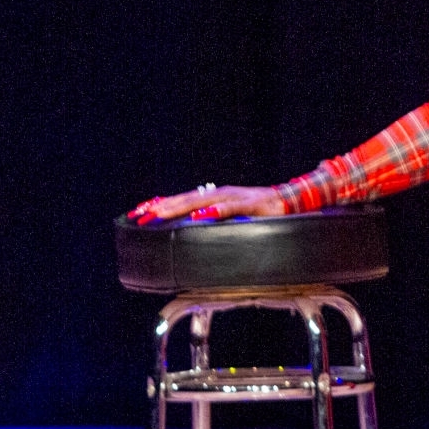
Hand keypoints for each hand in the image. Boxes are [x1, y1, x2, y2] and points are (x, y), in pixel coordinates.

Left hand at [129, 184, 283, 224]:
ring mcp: (235, 197)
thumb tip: (193, 234)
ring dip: (180, 206)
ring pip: (203, 200)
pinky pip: (232, 208)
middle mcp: (221, 194)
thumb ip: (215, 224)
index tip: (137, 213)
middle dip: (162, 208)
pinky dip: (216, 210)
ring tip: (161, 213)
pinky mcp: (252, 204)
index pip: (182, 200)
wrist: (291, 200)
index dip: (159, 205)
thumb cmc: (261, 211)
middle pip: (186, 199)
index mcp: (214, 198)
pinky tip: (202, 215)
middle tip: (141, 216)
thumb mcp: (233, 219)